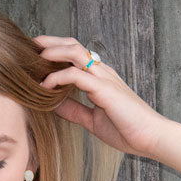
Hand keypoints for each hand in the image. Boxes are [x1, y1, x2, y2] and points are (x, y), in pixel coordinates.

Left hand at [33, 35, 170, 159]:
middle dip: (50, 43)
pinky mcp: (104, 88)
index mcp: (100, 78)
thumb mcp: (92, 120)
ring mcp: (104, 78)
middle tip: (30, 45)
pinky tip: (45, 85)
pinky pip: (76, 75)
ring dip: (52, 52)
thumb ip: (74, 110)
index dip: (55, 52)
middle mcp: (102, 72)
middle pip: (73, 46)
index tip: (35, 57)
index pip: (75, 56)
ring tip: (34, 57)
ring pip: (74, 52)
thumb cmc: (126, 130)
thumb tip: (53, 104)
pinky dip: (57, 78)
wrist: (150, 138)